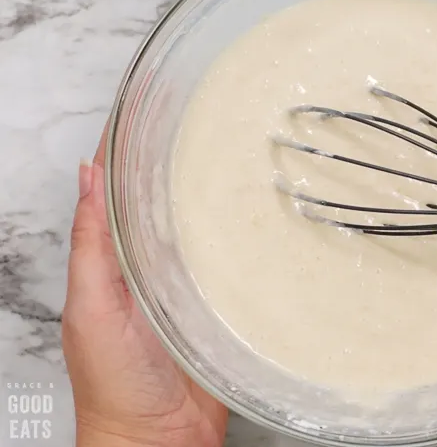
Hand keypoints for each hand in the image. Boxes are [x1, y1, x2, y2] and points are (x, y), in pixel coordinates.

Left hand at [62, 125, 228, 446]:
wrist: (159, 441)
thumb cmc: (115, 383)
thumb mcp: (91, 305)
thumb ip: (91, 243)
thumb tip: (85, 175)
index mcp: (116, 259)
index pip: (121, 191)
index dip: (131, 150)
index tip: (150, 109)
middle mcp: (154, 264)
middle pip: (168, 203)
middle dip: (184, 164)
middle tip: (211, 124)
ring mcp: (191, 284)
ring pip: (206, 229)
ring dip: (220, 198)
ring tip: (244, 158)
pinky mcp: (222, 305)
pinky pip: (236, 265)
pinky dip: (248, 241)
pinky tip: (266, 219)